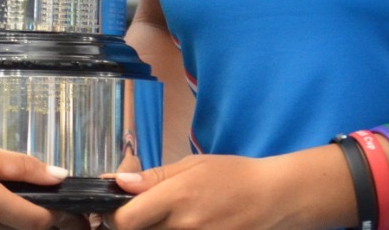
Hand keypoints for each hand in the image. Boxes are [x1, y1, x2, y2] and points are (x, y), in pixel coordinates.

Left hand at [102, 154, 318, 229]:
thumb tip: (118, 182)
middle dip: (132, 223)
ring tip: (167, 217)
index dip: (114, 215)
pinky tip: (182, 225)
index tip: (115, 206)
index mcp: (176, 198)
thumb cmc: (234, 176)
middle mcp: (183, 227)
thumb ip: (154, 178)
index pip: (125, 220)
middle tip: (142, 211)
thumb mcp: (193, 166)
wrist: (274, 199)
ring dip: (151, 229)